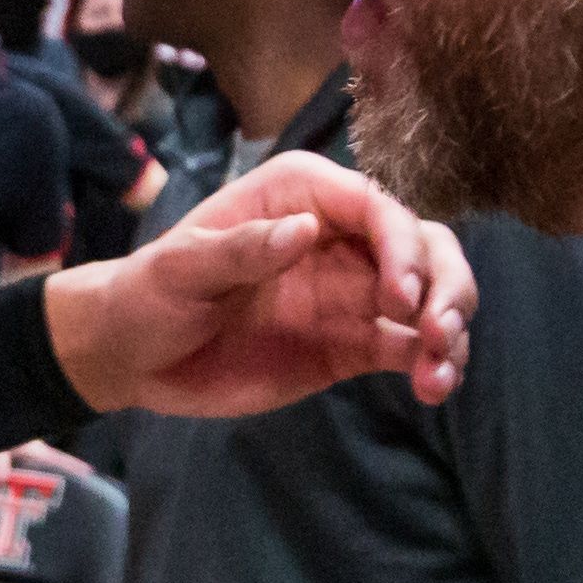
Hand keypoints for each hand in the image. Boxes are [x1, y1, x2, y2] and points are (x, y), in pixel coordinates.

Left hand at [43, 148, 472, 414]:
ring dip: (449, 326)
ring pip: (428, 296)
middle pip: (422, 245)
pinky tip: (433, 387)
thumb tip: (304, 231)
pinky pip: (407, 347)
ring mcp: (350, 291)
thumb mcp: (180, 268)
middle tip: (436, 332)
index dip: (402, 247)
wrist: (133, 355)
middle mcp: (337, 236)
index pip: (375, 207)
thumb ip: (240, 249)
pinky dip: (430, 363)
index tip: (399, 297)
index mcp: (301, 195)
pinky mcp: (351, 343)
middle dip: (445, 283)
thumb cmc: (148, 293)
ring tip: (440, 372)